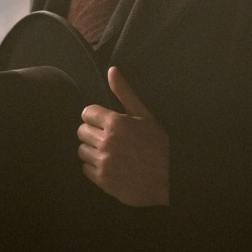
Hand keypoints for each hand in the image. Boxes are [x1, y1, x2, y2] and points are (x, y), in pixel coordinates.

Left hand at [77, 66, 169, 206]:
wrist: (169, 179)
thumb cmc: (158, 144)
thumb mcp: (145, 115)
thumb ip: (124, 93)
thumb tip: (111, 70)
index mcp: (116, 122)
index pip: (87, 113)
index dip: (96, 117)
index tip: (104, 122)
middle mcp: (107, 141)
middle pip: (81, 131)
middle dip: (93, 132)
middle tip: (108, 138)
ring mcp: (104, 162)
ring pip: (81, 150)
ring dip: (92, 150)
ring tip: (108, 152)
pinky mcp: (102, 180)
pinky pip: (85, 169)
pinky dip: (94, 167)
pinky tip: (109, 165)